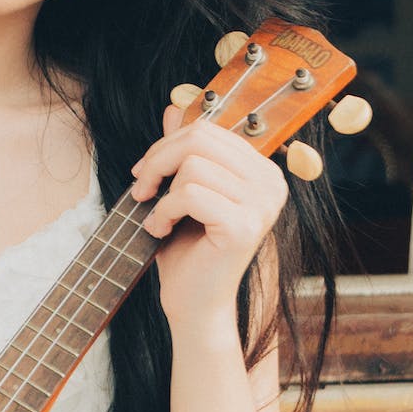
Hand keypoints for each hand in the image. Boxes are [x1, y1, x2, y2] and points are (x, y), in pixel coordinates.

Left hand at [130, 102, 288, 326]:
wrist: (195, 304)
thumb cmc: (188, 249)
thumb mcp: (181, 190)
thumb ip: (183, 150)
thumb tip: (173, 107)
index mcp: (262, 171)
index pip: (208, 130)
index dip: (167, 145)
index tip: (146, 173)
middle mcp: (271, 183)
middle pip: (200, 138)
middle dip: (159, 160)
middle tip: (141, 190)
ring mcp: (262, 204)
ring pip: (193, 165)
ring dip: (161, 192)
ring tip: (157, 217)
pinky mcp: (244, 226)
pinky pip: (189, 194)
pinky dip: (164, 211)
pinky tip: (160, 229)